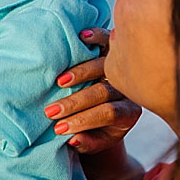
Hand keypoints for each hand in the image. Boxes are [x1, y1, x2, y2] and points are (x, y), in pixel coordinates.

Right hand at [48, 27, 140, 153]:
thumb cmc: (100, 128)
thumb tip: (73, 138)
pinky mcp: (114, 49)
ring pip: (104, 64)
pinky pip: (108, 39)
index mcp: (129, 113)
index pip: (108, 113)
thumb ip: (88, 143)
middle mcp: (128, 88)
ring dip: (81, 72)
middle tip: (50, 111)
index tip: (58, 128)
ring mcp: (121, 67)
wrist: (110, 108)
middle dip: (75, 102)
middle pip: (104, 91)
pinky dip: (96, 36)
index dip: (83, 121)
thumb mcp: (98, 142)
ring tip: (60, 81)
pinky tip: (81, 37)